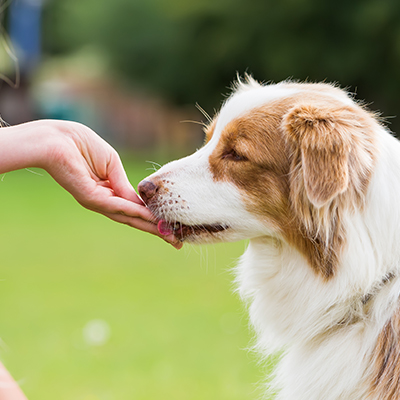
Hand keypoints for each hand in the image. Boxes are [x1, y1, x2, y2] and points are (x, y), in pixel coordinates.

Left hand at [0, 120, 181, 248]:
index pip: (134, 209)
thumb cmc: (82, 145)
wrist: (58, 139)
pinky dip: (135, 212)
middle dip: (155, 230)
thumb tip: (139, 202)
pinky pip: (117, 206)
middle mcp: (104, 201)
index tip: (170, 226)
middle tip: (175, 243)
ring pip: (128, 217)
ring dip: (150, 226)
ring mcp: (97, 202)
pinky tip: (150, 218)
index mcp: (109, 192)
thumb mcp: (112, 165)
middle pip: (133, 219)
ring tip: (169, 235)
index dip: (153, 217)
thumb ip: (124, 184)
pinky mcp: (90, 198)